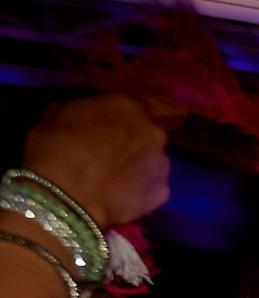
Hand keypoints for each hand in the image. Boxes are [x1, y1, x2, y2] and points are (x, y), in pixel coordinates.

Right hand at [21, 94, 169, 225]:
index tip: (156, 114)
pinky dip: (139, 190)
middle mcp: (154, 132)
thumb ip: (90, 110)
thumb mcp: (62, 112)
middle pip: (150, 134)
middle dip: (137, 141)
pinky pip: (151, 188)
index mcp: (130, 106)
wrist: (67, 196)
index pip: (153, 101)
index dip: (152, 109)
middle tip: (115, 152)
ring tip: (115, 178)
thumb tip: (96, 115)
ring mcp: (162, 165)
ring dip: (139, 166)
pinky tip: (120, 195)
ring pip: (153, 162)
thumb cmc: (56, 147)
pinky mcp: (162, 194)